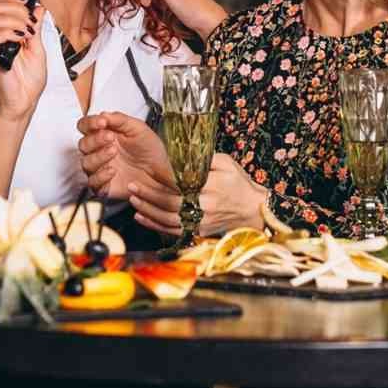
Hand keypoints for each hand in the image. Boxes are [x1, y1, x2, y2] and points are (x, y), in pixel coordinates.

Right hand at [0, 0, 46, 122]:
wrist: (24, 101)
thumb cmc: (29, 79)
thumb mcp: (39, 48)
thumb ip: (37, 27)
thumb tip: (39, 7)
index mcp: (9, 29)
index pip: (2, 1)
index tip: (28, 1)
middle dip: (16, 6)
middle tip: (30, 20)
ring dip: (16, 20)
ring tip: (28, 32)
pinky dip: (10, 33)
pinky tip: (21, 40)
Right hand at [77, 111, 173, 199]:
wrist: (162, 173)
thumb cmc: (151, 151)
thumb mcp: (139, 129)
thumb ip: (120, 119)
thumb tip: (103, 114)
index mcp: (105, 134)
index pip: (85, 126)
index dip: (90, 123)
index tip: (102, 122)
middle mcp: (100, 151)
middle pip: (83, 144)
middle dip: (95, 140)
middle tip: (110, 137)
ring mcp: (101, 168)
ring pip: (86, 163)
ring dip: (98, 156)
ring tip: (114, 152)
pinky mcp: (104, 185)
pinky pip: (93, 182)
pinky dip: (100, 176)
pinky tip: (112, 170)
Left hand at [128, 153, 266, 236]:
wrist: (254, 210)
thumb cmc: (239, 184)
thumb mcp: (226, 163)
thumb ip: (204, 160)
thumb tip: (182, 155)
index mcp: (212, 187)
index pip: (181, 183)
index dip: (162, 178)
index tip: (148, 171)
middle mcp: (206, 207)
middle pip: (171, 203)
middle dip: (149, 195)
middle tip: (133, 186)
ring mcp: (201, 222)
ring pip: (169, 219)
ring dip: (148, 210)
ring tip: (133, 200)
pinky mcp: (198, 232)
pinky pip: (173, 231)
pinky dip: (155, 225)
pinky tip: (142, 217)